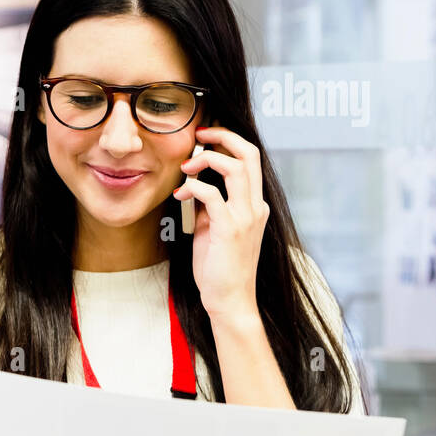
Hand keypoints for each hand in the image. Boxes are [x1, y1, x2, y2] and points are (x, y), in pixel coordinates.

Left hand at [173, 125, 269, 321]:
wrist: (229, 300)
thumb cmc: (220, 268)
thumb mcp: (213, 229)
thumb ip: (209, 207)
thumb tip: (195, 187)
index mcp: (254, 205)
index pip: (250, 159)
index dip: (229, 141)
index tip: (205, 137)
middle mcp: (255, 207)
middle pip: (250, 154)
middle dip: (223, 136)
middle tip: (198, 134)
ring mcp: (246, 217)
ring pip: (236, 168)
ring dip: (207, 159)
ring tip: (186, 167)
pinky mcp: (230, 229)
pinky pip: (212, 194)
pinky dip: (193, 187)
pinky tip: (180, 194)